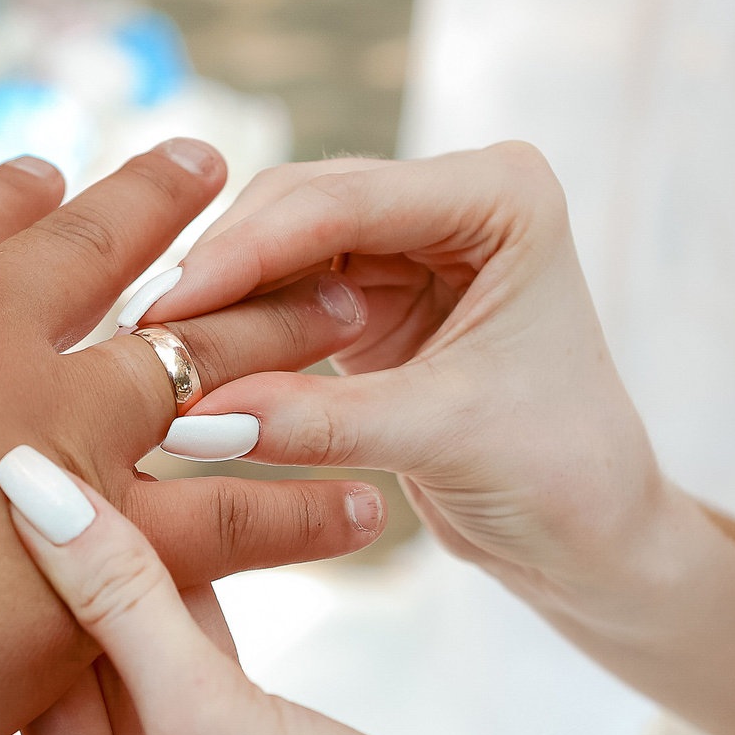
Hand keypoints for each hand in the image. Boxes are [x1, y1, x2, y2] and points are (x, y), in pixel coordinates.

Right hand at [0, 142, 384, 734]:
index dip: (15, 198)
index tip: (52, 173)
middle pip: (100, 258)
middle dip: (168, 213)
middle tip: (223, 174)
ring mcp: (59, 434)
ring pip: (201, 364)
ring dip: (275, 331)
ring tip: (346, 309)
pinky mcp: (112, 539)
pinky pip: (240, 513)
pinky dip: (304, 505)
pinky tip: (362, 498)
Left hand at [0, 452, 510, 734]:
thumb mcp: (211, 714)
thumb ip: (119, 596)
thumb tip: (27, 486)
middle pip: (32, 708)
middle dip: (40, 601)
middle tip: (29, 481)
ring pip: (110, 690)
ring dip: (115, 600)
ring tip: (95, 482)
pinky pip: (175, 699)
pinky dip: (175, 627)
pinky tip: (179, 532)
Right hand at [139, 143, 661, 602]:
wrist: (594, 539)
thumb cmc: (560, 477)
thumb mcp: (441, 439)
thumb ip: (319, 420)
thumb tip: (192, 414)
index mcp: (503, 195)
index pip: (349, 202)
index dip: (248, 251)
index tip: (167, 306)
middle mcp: (457, 197)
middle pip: (302, 207)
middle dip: (222, 270)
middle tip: (140, 335)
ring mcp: (413, 240)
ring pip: (280, 246)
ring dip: (220, 298)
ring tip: (147, 354)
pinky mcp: (377, 292)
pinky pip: (283, 292)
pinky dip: (238, 327)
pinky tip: (184, 364)